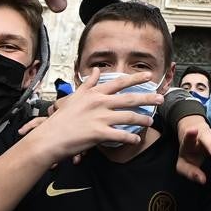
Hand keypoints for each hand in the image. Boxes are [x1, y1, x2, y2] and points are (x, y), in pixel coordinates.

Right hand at [16, 69, 161, 163]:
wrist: (49, 137)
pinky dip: (131, 138)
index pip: (119, 83)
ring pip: (129, 117)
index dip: (135, 79)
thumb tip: (97, 70)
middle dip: (148, 98)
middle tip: (161, 99)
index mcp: (94, 93)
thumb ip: (89, 84)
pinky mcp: (99, 133)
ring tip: (150, 121)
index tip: (149, 77)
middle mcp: (99, 103)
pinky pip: (121, 135)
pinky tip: (137, 140)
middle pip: (130, 98)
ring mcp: (100, 118)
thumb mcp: (75, 97)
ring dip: (142, 119)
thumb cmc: (61, 119)